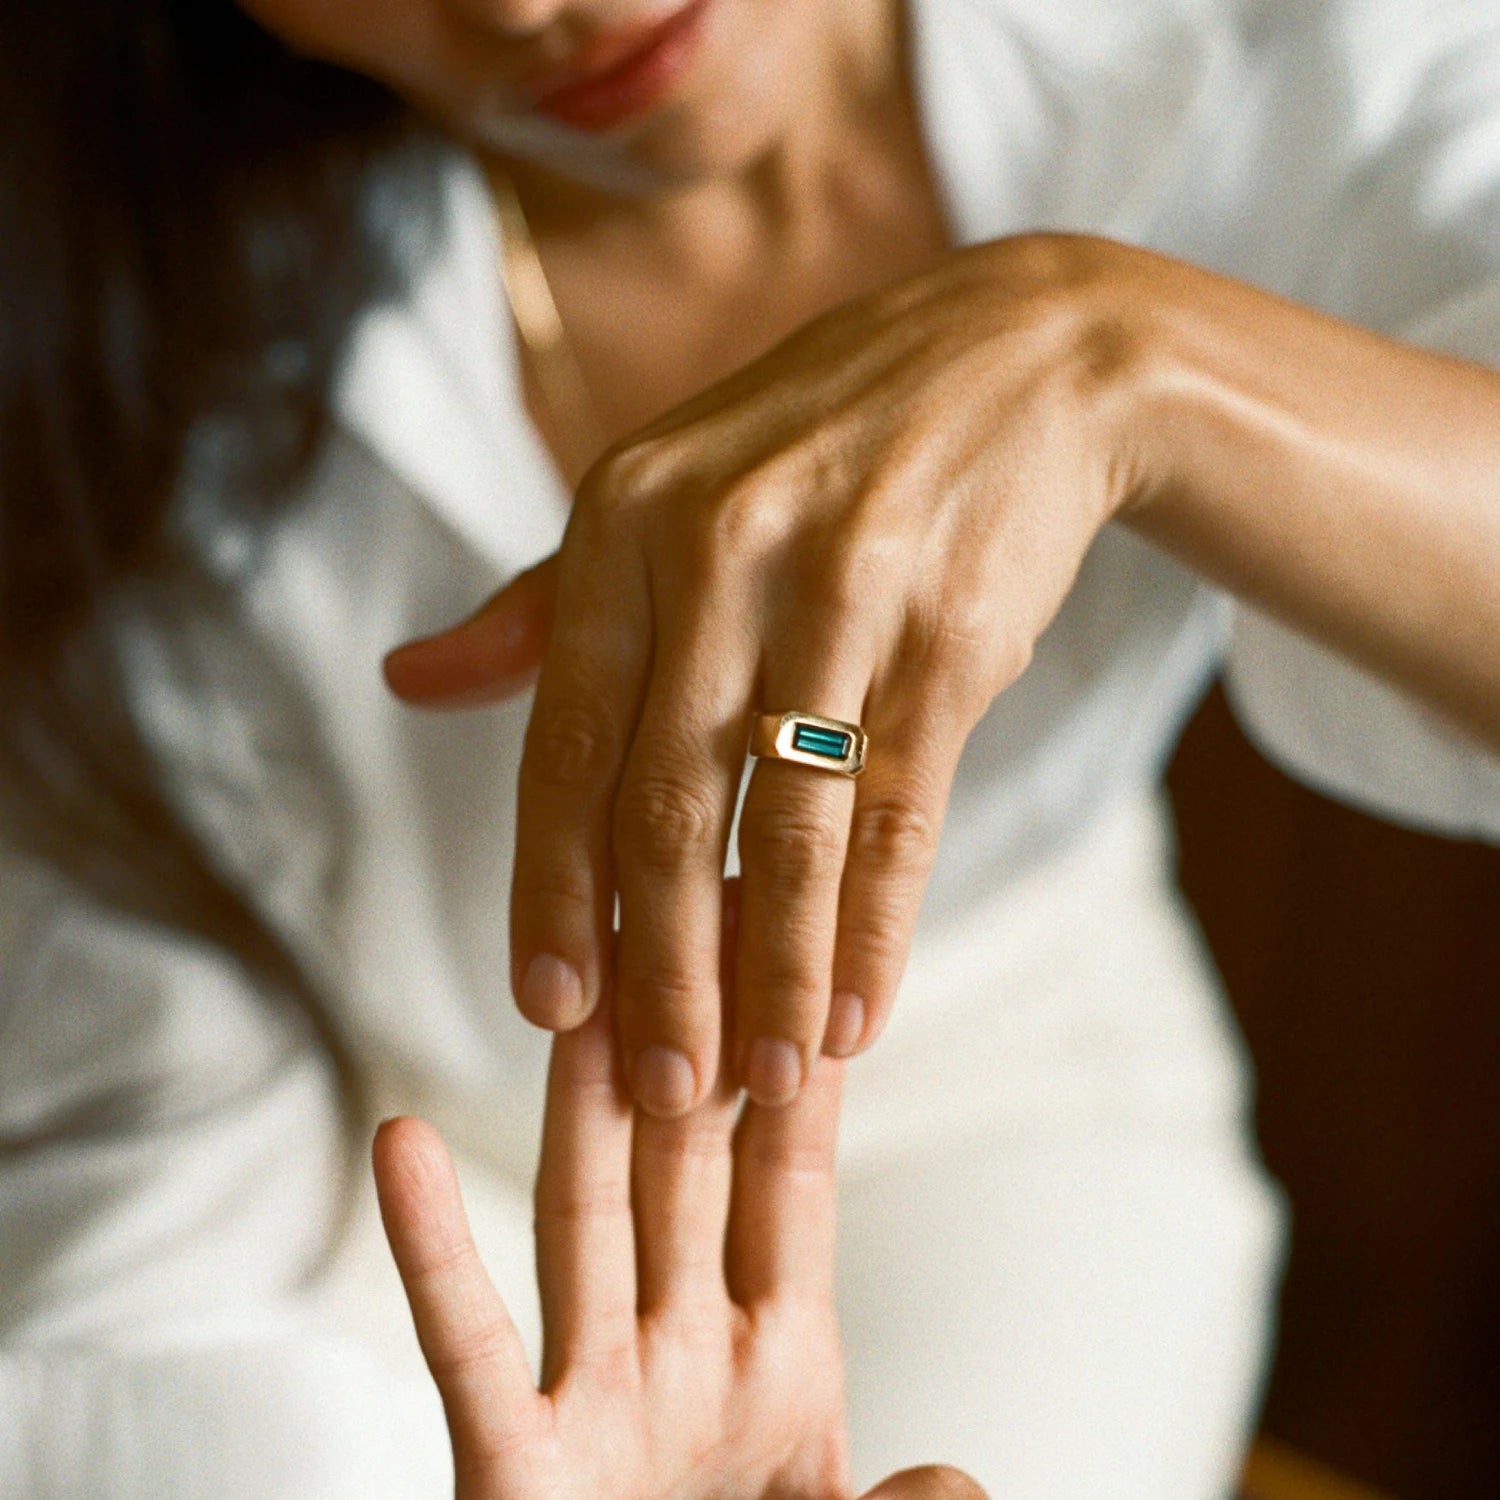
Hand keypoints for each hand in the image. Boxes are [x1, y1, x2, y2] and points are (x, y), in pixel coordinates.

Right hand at [372, 887, 985, 1499]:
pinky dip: (433, 1246)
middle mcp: (682, 1358)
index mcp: (774, 1369)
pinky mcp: (511, 1465)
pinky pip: (468, 1343)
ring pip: (585, 1216)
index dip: (797, 1076)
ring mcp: (595, 1401)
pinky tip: (401, 1139)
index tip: (801, 965)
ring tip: (563, 982)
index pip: (790, 1187)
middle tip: (673, 915)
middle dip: (682, 1041)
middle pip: (686, 1165)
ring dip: (573, 1101)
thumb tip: (959, 1478)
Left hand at [386, 235, 1137, 1114]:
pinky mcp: (954, 638)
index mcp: (626, 523)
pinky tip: (859, 1012)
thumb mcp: (660, 490)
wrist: (1018, 363)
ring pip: (791, 825)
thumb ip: (539, 606)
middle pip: (671, 802)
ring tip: (763, 1085)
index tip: (549, 1010)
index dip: (552, 884)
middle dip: (659, 963)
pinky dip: (877, 924)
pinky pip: (901, 809)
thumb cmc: (814, 444)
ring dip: (774, 971)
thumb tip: (409, 683)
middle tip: (653, 1093)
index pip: (566, 739)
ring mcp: (847, 592)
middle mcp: (725, 554)